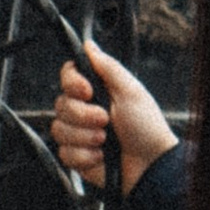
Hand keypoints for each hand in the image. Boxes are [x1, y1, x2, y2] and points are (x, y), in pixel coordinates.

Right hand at [51, 46, 174, 195]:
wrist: (150, 165)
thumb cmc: (146, 127)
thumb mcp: (130, 91)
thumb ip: (107, 66)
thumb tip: (88, 45)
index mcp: (96, 91)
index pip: (67, 76)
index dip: (72, 83)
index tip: (87, 92)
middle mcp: (84, 111)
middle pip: (60, 104)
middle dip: (84, 116)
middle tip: (106, 121)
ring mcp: (78, 134)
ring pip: (59, 130)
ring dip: (85, 137)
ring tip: (106, 141)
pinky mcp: (76, 157)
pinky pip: (64, 153)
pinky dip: (85, 156)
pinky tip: (101, 157)